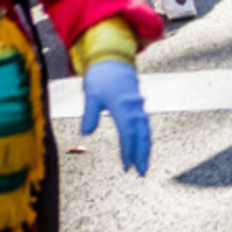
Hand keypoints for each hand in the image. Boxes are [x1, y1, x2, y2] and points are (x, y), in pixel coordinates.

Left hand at [79, 59, 149, 174]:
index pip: (128, 131)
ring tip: (143, 166)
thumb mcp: (91, 93)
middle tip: (141, 172)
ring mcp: (137, 106)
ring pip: (145, 130)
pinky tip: (141, 150)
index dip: (128, 149)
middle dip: (142, 153)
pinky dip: (143, 139)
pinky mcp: (137, 107)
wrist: (113, 59)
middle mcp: (134, 106)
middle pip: (142, 133)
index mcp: (123, 104)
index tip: (126, 165)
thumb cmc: (100, 77)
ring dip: (145, 148)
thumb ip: (89, 113)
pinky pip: (143, 125)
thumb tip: (86, 132)